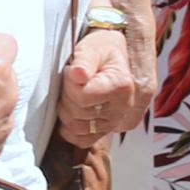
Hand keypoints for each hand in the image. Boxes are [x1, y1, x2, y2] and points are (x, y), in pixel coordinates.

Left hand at [56, 22, 141, 145]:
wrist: (111, 55)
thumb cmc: (101, 49)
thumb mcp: (92, 48)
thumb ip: (84, 61)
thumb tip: (78, 74)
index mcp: (121, 87)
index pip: (82, 98)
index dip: (69, 85)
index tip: (71, 72)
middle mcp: (123, 108)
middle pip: (79, 115)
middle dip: (67, 97)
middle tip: (70, 82)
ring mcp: (116, 121)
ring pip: (79, 129)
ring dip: (67, 112)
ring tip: (72, 94)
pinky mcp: (107, 129)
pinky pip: (84, 140)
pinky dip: (71, 130)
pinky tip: (70, 113)